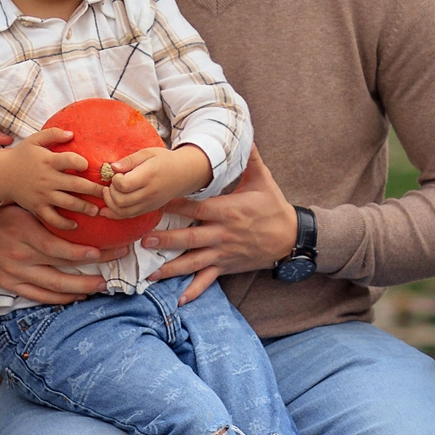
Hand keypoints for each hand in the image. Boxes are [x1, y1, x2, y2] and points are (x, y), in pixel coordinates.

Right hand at [0, 127, 100, 225]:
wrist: (0, 175)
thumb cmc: (21, 156)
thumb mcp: (34, 140)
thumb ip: (53, 134)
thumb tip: (72, 134)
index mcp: (48, 161)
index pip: (71, 161)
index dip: (83, 163)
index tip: (90, 166)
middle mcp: (47, 179)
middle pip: (76, 185)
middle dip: (94, 189)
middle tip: (107, 193)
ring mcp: (43, 195)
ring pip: (68, 203)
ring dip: (84, 208)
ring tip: (96, 210)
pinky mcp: (37, 207)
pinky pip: (53, 219)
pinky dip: (64, 224)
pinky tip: (75, 225)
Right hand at [0, 205, 130, 305]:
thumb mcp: (16, 208)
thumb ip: (42, 211)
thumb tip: (74, 205)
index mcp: (24, 231)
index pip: (61, 247)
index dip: (86, 253)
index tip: (105, 251)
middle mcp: (21, 255)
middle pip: (64, 267)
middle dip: (94, 269)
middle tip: (115, 265)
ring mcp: (15, 273)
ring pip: (54, 287)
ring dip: (81, 288)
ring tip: (101, 285)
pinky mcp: (9, 285)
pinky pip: (39, 296)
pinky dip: (59, 299)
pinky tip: (76, 296)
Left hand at [103, 144, 210, 219]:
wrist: (183, 174)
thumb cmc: (164, 161)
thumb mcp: (148, 153)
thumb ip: (129, 160)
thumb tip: (113, 167)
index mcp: (148, 176)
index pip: (124, 184)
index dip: (115, 179)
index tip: (117, 173)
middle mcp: (149, 193)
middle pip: (120, 200)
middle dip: (110, 191)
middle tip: (113, 182)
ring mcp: (149, 204)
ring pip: (122, 211)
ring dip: (110, 203)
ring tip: (110, 191)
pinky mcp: (148, 209)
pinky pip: (127, 216)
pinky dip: (114, 213)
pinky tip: (107, 208)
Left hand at [141, 153, 302, 304]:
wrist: (291, 238)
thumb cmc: (273, 207)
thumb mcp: (263, 180)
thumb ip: (249, 159)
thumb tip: (243, 135)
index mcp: (228, 211)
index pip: (197, 208)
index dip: (175, 206)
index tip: (155, 202)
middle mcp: (223, 234)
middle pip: (190, 238)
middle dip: (166, 240)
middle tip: (144, 240)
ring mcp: (223, 253)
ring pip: (194, 262)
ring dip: (172, 268)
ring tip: (150, 272)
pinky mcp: (227, 266)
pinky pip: (209, 280)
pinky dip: (195, 290)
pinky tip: (179, 300)